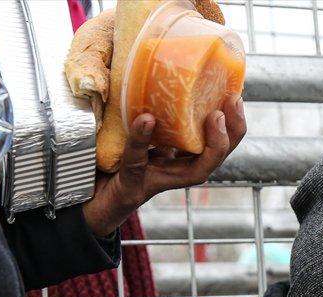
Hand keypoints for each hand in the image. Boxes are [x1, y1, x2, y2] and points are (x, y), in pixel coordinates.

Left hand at [82, 94, 247, 236]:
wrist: (86, 201)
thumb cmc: (111, 164)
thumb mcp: (134, 133)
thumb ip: (146, 113)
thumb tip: (147, 69)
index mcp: (177, 158)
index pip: (215, 143)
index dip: (232, 124)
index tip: (236, 96)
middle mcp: (175, 172)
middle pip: (216, 158)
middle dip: (232, 133)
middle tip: (234, 103)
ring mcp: (157, 181)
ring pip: (196, 172)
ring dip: (213, 146)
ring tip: (214, 117)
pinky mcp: (131, 185)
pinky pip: (137, 162)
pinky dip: (140, 140)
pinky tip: (147, 120)